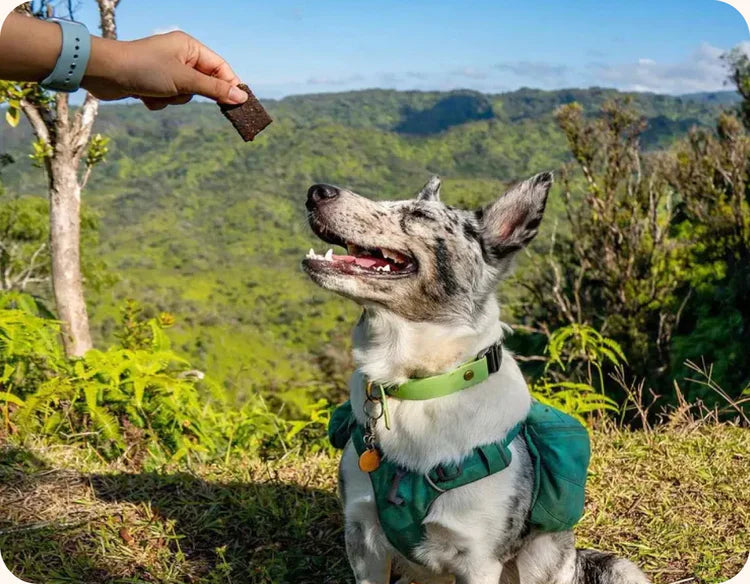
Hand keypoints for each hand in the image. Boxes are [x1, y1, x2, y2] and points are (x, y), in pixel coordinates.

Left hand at [82, 30, 247, 108]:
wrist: (105, 73)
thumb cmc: (145, 69)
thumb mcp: (184, 80)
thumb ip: (214, 90)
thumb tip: (241, 97)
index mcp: (190, 47)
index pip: (221, 67)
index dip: (231, 85)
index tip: (240, 104)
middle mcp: (180, 56)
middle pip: (204, 83)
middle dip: (192, 93)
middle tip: (186, 97)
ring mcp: (167, 70)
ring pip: (186, 95)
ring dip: (173, 99)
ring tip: (157, 91)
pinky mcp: (154, 83)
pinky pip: (169, 99)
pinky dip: (160, 102)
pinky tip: (144, 95)